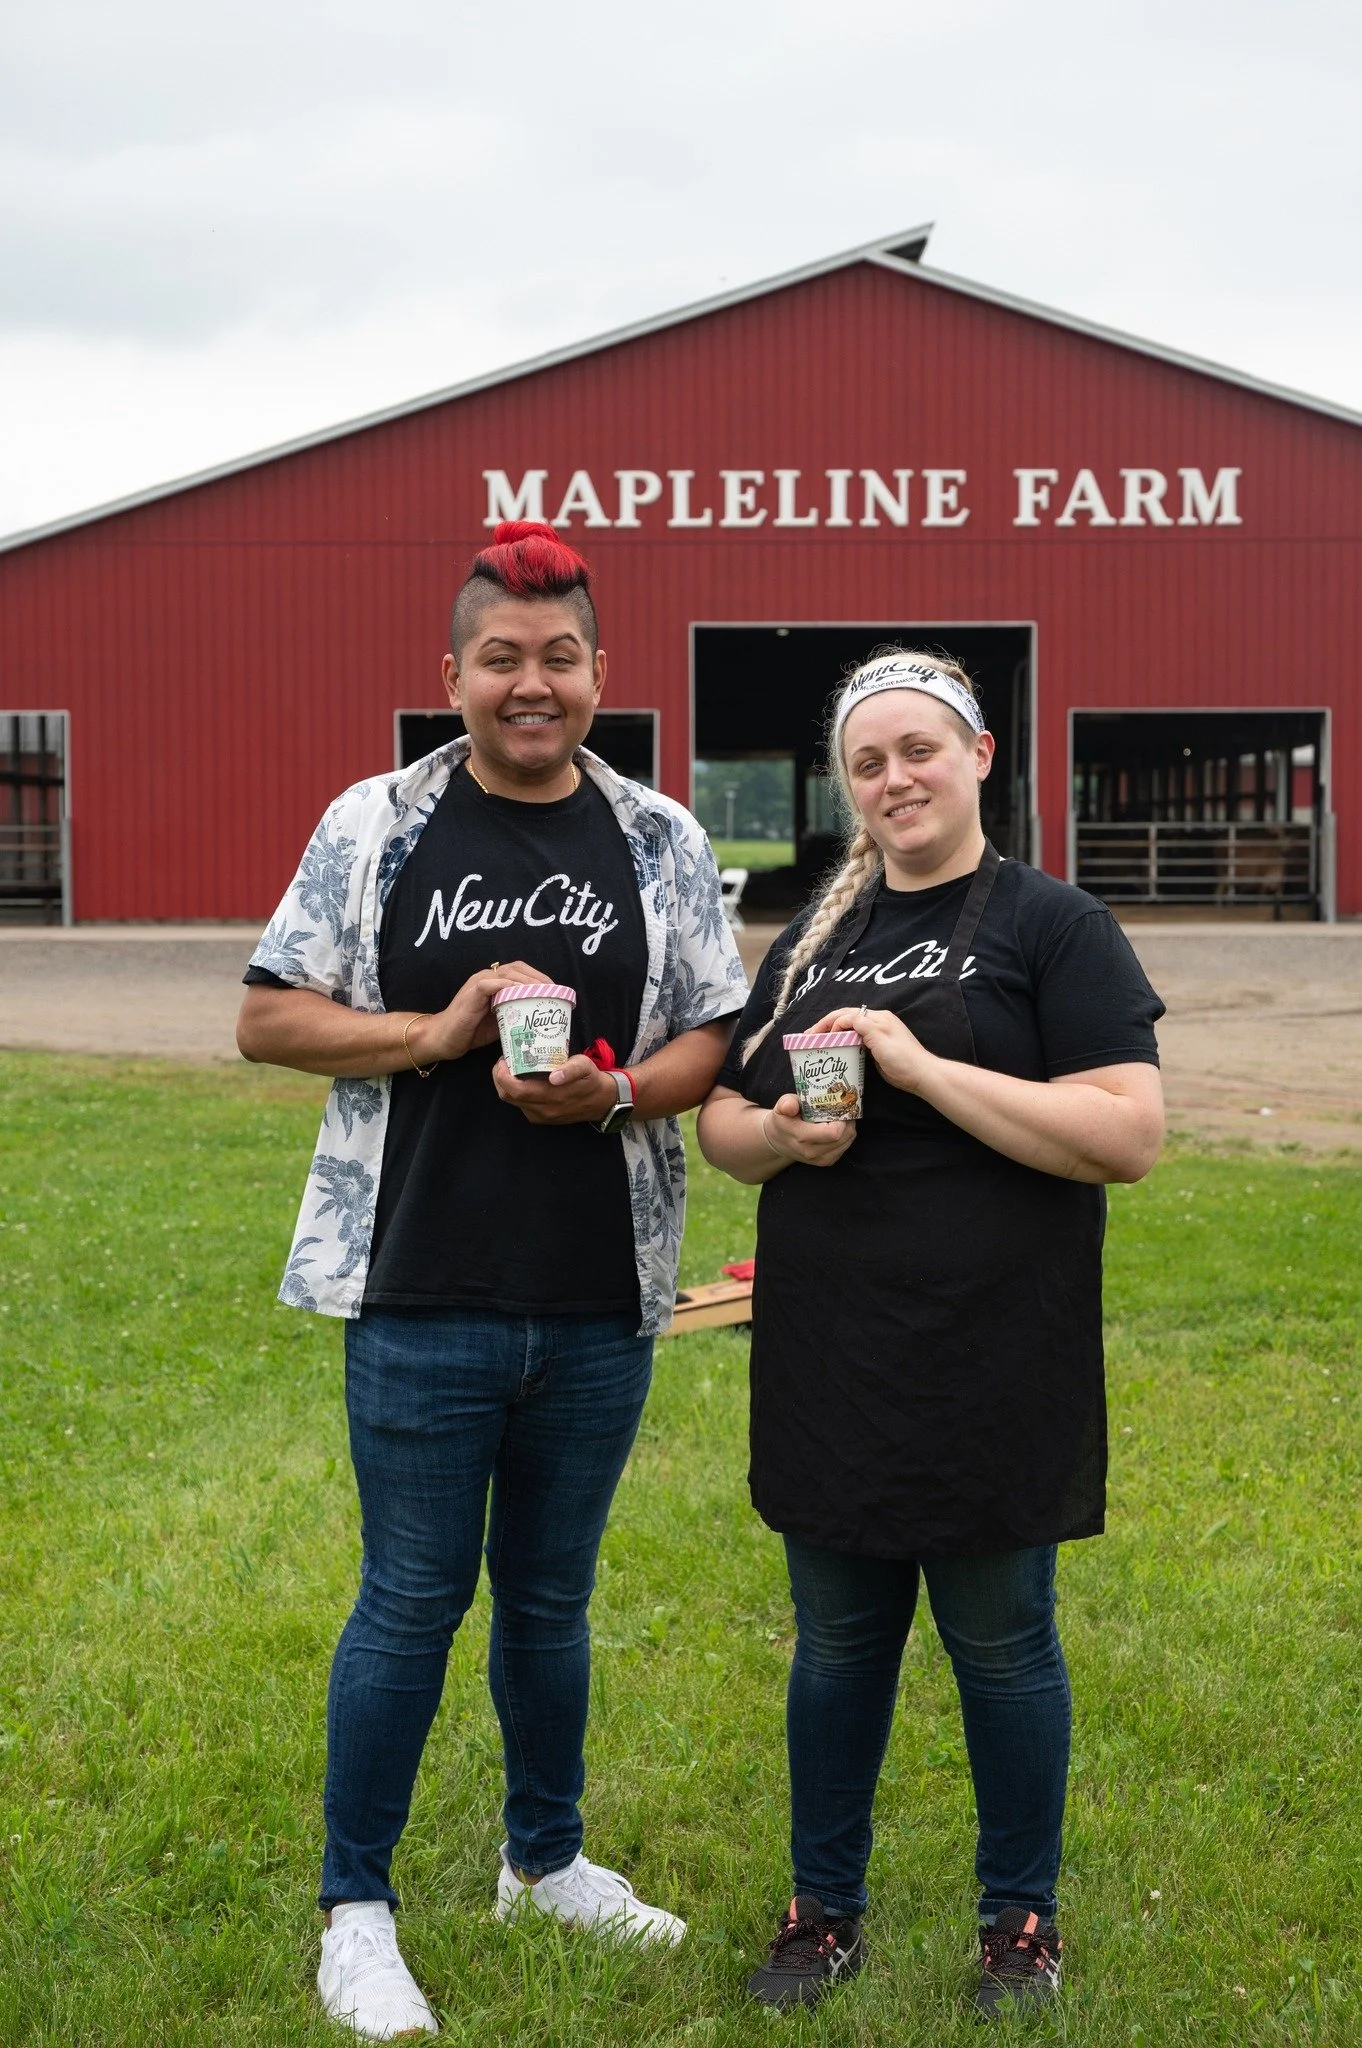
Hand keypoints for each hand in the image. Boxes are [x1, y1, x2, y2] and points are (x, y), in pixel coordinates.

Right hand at [411, 960, 551, 1065]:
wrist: (443, 1038)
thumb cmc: (471, 1030)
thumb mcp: (501, 1022)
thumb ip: (516, 1013)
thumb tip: (539, 1018)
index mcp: (495, 982)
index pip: (521, 972)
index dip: (540, 978)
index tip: (556, 990)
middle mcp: (487, 977)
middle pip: (518, 968)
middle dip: (539, 978)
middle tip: (555, 991)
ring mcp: (479, 983)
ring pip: (508, 973)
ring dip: (528, 981)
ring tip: (544, 993)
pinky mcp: (472, 992)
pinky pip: (492, 983)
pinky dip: (509, 987)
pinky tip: (522, 994)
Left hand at [493, 1052, 618, 1125]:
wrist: (601, 1101)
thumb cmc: (590, 1080)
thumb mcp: (585, 1067)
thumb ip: (570, 1069)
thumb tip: (554, 1076)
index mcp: (552, 1096)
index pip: (518, 1090)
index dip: (504, 1076)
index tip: (503, 1060)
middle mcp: (543, 1110)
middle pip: (508, 1096)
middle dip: (499, 1078)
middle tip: (503, 1062)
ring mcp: (541, 1116)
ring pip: (512, 1102)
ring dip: (505, 1085)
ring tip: (509, 1068)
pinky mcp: (541, 1118)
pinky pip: (520, 1105)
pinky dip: (514, 1092)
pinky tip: (520, 1079)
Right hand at [759, 1092, 857, 1167]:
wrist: (779, 1140)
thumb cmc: (783, 1120)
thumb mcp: (781, 1107)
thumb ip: (787, 1104)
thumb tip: (790, 1106)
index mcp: (802, 1137)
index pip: (833, 1133)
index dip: (841, 1119)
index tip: (838, 1107)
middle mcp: (812, 1152)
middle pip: (844, 1136)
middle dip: (847, 1120)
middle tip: (842, 1109)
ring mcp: (821, 1159)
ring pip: (848, 1140)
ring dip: (848, 1127)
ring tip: (839, 1117)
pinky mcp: (827, 1162)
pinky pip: (845, 1146)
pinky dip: (845, 1135)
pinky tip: (837, 1127)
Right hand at [812, 1004, 936, 1095]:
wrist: (920, 1074)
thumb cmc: (901, 1057)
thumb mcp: (880, 1037)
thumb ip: (861, 1025)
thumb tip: (844, 1020)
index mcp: (877, 1017)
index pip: (847, 1014)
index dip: (830, 1023)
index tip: (816, 1036)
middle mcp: (876, 1023)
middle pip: (846, 1019)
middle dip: (826, 1026)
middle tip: (809, 1036)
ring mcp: (876, 1036)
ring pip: (849, 1030)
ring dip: (833, 1034)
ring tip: (817, 1043)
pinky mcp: (876, 1048)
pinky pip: (855, 1041)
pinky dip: (842, 1043)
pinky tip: (834, 1051)